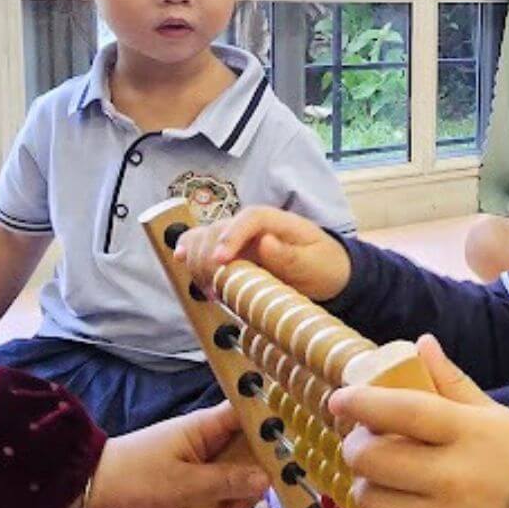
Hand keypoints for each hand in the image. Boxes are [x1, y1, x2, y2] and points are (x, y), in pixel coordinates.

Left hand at [84, 403, 268, 507]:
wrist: (85, 494)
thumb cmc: (135, 481)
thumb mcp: (185, 486)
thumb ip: (228, 481)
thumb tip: (267, 478)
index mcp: (206, 426)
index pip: (251, 414)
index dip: (271, 431)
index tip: (282, 460)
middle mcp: (207, 437)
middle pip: (248, 452)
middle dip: (250, 483)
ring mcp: (197, 457)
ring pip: (234, 473)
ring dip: (233, 500)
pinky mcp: (188, 476)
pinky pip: (216, 487)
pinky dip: (217, 506)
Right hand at [174, 206, 350, 302]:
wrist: (326, 272)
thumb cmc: (322, 265)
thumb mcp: (314, 263)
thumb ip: (290, 255)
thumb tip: (265, 242)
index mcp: (275, 221)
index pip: (249, 219)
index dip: (230, 237)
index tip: (220, 262)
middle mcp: (251, 224)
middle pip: (219, 229)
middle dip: (208, 256)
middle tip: (212, 286)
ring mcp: (237, 236)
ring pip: (204, 237)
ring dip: (197, 260)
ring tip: (207, 288)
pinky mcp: (229, 250)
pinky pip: (201, 245)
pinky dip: (190, 253)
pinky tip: (182, 262)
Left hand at [331, 335, 508, 507]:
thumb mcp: (489, 413)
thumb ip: (451, 381)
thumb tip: (421, 343)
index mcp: (468, 433)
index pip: (404, 412)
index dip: (364, 402)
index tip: (339, 398)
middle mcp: (454, 477)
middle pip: (375, 459)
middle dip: (356, 446)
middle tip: (364, 442)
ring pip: (371, 499)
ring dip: (367, 484)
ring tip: (384, 477)